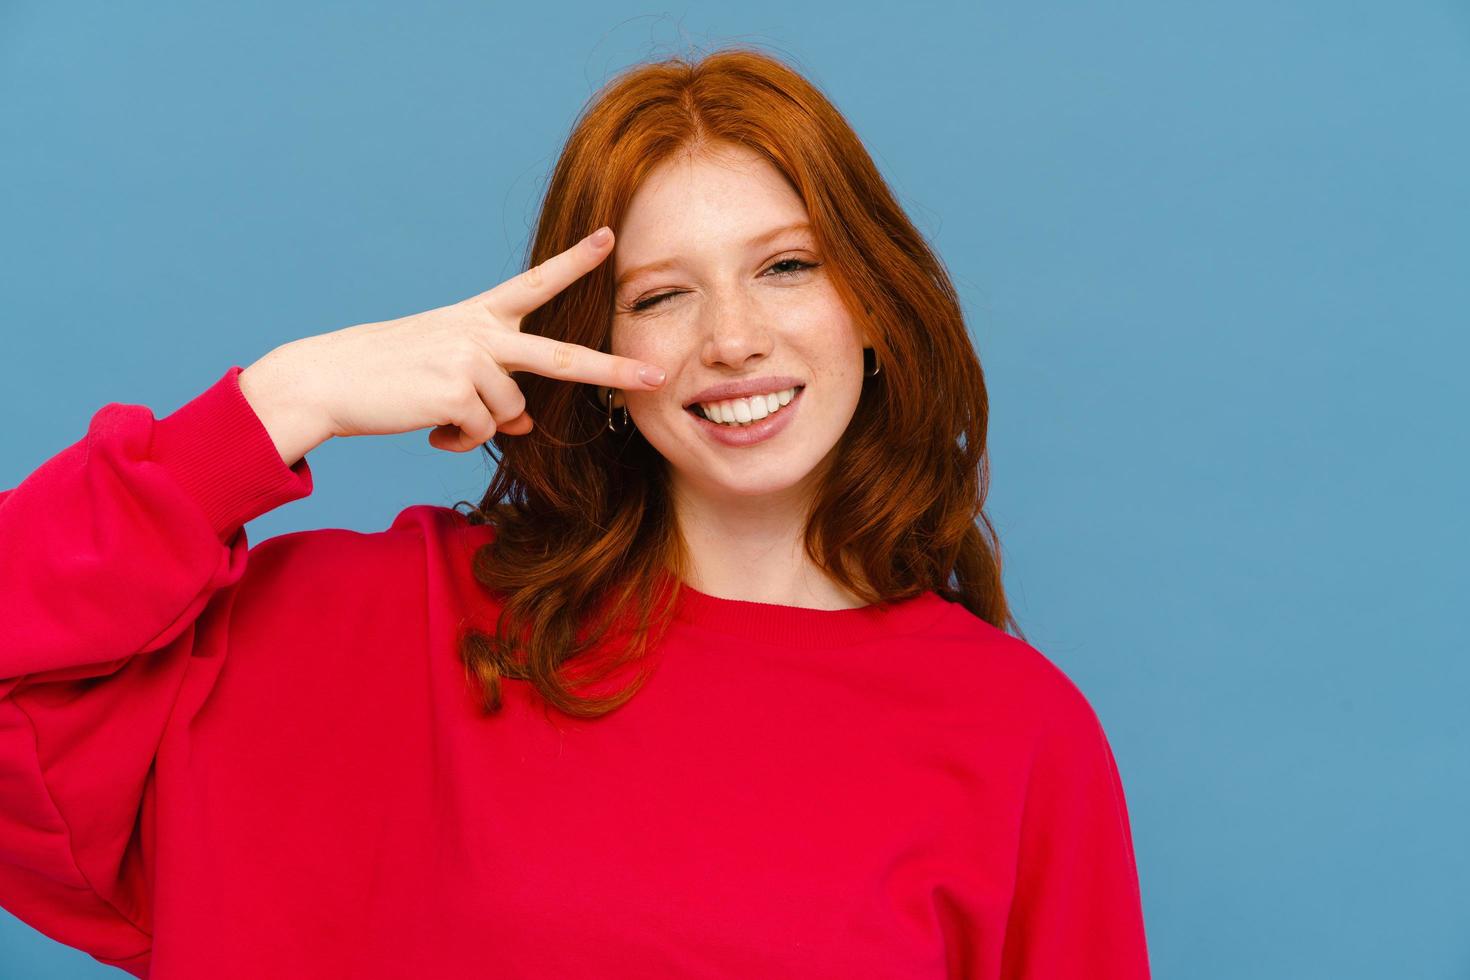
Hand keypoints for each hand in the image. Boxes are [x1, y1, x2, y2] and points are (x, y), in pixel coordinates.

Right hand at [241, 227, 664, 457]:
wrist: (328, 379)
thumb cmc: (390, 374)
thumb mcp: (448, 371)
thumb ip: (495, 386)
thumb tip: (525, 419)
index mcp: (478, 315)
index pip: (535, 282)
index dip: (575, 261)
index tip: (609, 237)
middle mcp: (480, 331)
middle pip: (560, 356)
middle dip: (611, 369)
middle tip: (653, 376)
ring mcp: (470, 359)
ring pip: (509, 412)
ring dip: (478, 425)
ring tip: (437, 412)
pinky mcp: (456, 391)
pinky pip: (483, 432)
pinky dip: (458, 440)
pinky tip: (429, 426)